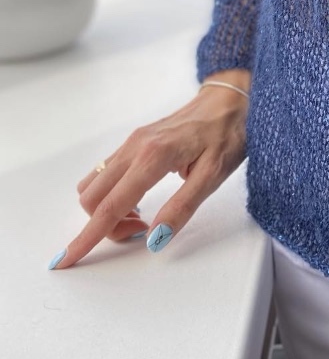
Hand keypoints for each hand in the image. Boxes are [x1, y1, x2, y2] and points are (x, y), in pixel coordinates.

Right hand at [49, 70, 250, 268]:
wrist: (231, 99)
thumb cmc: (227, 134)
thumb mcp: (214, 175)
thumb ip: (182, 207)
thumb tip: (156, 238)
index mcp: (153, 157)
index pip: (110, 206)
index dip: (88, 237)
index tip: (66, 259)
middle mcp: (135, 147)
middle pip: (93, 198)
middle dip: (104, 225)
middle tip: (140, 231)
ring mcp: (132, 142)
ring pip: (94, 185)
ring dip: (106, 210)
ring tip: (141, 216)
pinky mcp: (134, 142)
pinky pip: (106, 174)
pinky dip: (111, 194)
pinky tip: (138, 198)